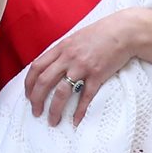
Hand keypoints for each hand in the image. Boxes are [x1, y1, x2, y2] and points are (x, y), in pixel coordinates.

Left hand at [23, 9, 148, 126]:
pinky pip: (85, 96)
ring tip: (52, 121)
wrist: (123, 32)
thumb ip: (63, 51)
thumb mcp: (75, 38)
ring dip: (55, 109)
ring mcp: (82, 67)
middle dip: (37, 99)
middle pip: (45, 81)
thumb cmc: (100, 34)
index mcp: (61, 48)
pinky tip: (75, 121)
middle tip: (36, 112)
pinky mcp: (98, 75)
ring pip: (62, 91)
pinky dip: (79, 111)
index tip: (28, 96)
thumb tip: (51, 66)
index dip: (29, 84)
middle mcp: (68, 57)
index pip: (37, 67)